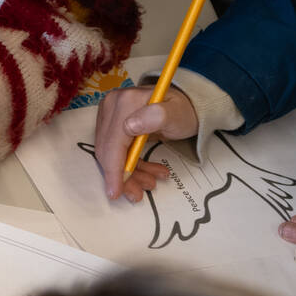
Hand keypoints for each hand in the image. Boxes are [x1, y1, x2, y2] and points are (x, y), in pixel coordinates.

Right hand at [92, 85, 198, 202]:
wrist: (186, 106)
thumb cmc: (184, 111)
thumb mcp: (176, 115)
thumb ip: (156, 117)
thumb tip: (128, 127)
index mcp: (125, 102)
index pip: (113, 142)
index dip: (113, 169)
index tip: (115, 192)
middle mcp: (112, 106)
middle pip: (108, 149)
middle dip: (122, 175)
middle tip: (138, 193)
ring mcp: (110, 114)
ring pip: (111, 152)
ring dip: (129, 172)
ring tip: (149, 182)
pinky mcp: (112, 123)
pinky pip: (116, 149)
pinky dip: (131, 164)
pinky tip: (148, 172)